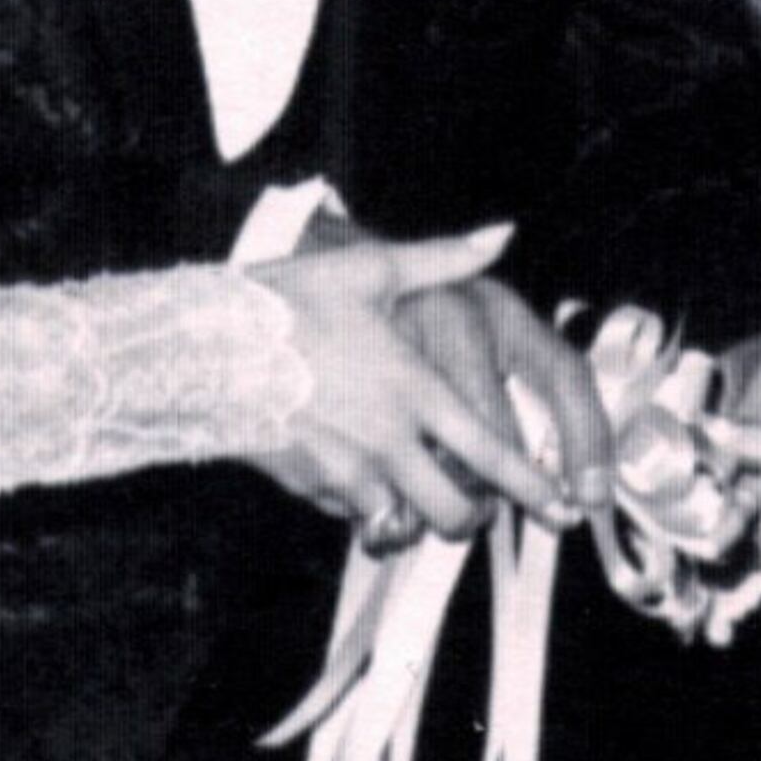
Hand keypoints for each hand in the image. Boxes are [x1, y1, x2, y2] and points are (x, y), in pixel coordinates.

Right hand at [248, 226, 580, 545]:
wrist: (203, 346)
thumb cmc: (286, 303)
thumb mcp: (368, 269)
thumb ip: (442, 259)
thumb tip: (501, 234)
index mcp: (413, 388)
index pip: (491, 453)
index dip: (532, 488)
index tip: (557, 507)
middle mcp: (387, 439)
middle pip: (452, 512)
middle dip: (472, 521)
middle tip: (476, 512)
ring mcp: (347, 471)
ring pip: (403, 526)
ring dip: (417, 523)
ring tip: (419, 505)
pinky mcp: (309, 487)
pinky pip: (352, 515)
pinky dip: (363, 510)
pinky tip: (360, 483)